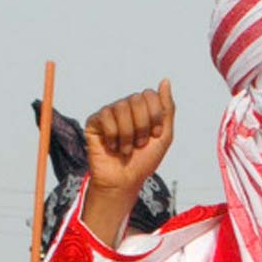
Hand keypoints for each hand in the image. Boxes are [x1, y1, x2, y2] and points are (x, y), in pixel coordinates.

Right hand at [81, 80, 174, 244]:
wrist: (124, 181)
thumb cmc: (144, 161)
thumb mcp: (164, 136)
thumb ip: (167, 109)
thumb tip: (165, 80)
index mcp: (142, 109)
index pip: (150, 95)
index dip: (155, 116)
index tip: (155, 135)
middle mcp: (125, 108)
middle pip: (136, 99)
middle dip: (142, 126)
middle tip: (140, 144)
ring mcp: (109, 113)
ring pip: (121, 108)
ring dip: (128, 134)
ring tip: (126, 149)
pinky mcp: (94, 122)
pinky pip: (106, 117)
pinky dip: (113, 135)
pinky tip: (112, 147)